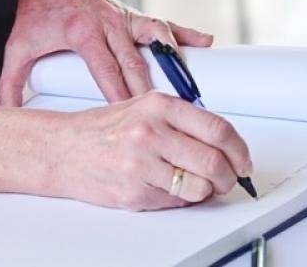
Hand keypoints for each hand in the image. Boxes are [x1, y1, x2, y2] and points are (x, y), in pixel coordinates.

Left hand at [0, 0, 212, 107]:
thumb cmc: (36, 11)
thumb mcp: (17, 45)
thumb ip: (11, 82)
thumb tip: (10, 116)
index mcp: (83, 33)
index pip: (106, 71)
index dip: (121, 96)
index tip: (134, 119)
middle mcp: (108, 23)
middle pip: (136, 63)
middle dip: (153, 91)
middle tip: (170, 117)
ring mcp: (124, 17)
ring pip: (156, 41)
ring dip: (174, 63)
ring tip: (193, 87)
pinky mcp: (132, 14)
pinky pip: (162, 24)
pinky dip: (184, 33)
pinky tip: (206, 43)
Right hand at [0, 92, 253, 209]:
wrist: (62, 149)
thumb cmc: (104, 129)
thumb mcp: (143, 107)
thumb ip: (181, 120)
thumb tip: (222, 141)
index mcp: (159, 105)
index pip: (218, 128)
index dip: (239, 149)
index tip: (244, 159)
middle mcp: (151, 132)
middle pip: (214, 161)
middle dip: (230, 176)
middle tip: (231, 178)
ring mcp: (141, 164)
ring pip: (199, 187)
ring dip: (208, 191)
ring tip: (202, 186)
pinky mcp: (133, 192)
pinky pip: (175, 202)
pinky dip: (183, 200)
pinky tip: (174, 189)